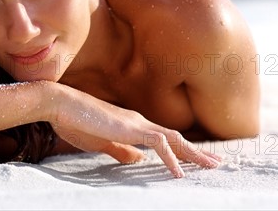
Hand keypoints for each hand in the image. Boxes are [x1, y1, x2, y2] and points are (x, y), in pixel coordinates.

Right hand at [50, 86, 220, 177]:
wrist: (60, 104)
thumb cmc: (75, 122)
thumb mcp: (101, 143)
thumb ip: (121, 151)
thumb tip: (140, 160)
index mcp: (132, 125)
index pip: (164, 139)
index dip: (182, 149)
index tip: (197, 160)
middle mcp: (139, 121)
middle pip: (175, 137)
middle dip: (197, 151)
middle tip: (216, 163)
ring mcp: (136, 123)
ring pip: (173, 138)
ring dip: (193, 153)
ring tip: (210, 166)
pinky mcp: (130, 128)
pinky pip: (158, 144)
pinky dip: (171, 159)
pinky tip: (179, 174)